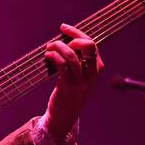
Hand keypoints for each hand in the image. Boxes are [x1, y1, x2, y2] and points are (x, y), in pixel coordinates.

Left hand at [44, 23, 102, 140]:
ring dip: (58, 47)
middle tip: (58, 42)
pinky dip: (54, 56)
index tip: (63, 28)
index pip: (92, 44)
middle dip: (72, 38)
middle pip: (88, 46)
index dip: (77, 33)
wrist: (64, 116)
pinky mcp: (68, 87)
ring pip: (73, 56)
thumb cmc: (69, 91)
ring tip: (49, 48)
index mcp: (97, 69)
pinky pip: (63, 66)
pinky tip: (47, 56)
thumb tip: (63, 39)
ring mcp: (81, 82)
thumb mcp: (78, 75)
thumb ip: (76, 59)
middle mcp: (92, 74)